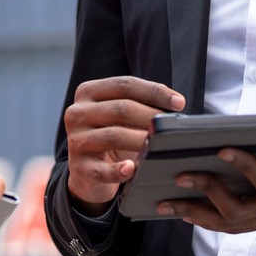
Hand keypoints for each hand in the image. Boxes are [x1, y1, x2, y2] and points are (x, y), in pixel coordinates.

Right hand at [62, 76, 185, 211]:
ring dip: (141, 140)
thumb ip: (140, 104)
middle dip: (151, 117)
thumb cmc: (113, 136)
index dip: (154, 91)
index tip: (179, 103)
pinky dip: (117, 170)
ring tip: (161, 146)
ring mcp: (76, 140)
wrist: (88, 171)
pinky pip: (100, 170)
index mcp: (88, 92)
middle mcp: (76, 113)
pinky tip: (132, 169)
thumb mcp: (120, 115)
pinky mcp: (78, 167)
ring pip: (113, 136)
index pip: (124, 85)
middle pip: (120, 109)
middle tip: (172, 127)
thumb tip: (177, 103)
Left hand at [161, 140, 255, 255]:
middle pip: (233, 207)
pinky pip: (234, 226)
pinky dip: (208, 221)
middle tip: (179, 176)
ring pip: (227, 222)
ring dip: (195, 213)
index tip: (222, 149)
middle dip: (205, 191)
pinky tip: (188, 214)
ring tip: (166, 203)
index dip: (243, 165)